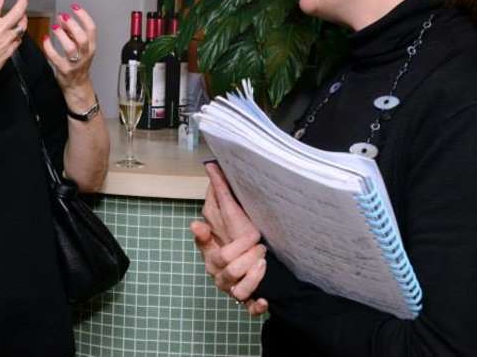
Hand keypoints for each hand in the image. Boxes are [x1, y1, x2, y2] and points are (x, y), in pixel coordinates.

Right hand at [0, 0, 27, 84]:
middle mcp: (0, 29)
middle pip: (18, 10)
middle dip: (22, 2)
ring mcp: (7, 40)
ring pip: (22, 25)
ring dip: (23, 18)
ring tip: (22, 16)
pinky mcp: (10, 50)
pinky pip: (19, 39)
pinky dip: (19, 34)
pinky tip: (17, 33)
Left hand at [43, 3, 97, 101]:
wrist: (77, 85)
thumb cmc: (78, 64)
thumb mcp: (79, 46)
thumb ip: (71, 32)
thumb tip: (62, 18)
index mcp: (91, 46)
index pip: (91, 28)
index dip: (83, 16)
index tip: (75, 7)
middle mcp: (85, 54)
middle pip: (82, 37)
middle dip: (72, 24)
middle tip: (63, 17)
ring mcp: (75, 63)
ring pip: (70, 48)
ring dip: (62, 35)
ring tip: (55, 27)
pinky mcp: (64, 70)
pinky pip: (55, 57)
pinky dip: (49, 47)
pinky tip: (45, 39)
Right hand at [192, 163, 267, 313]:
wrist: (255, 265)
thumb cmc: (237, 238)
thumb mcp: (227, 217)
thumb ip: (219, 194)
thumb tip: (212, 167)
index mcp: (211, 254)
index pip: (212, 250)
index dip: (226, 243)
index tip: (240, 233)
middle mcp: (219, 273)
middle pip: (228, 268)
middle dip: (247, 255)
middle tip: (261, 244)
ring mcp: (232, 289)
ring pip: (238, 290)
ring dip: (254, 276)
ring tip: (264, 262)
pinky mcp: (246, 301)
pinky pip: (248, 309)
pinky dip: (256, 306)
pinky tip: (265, 300)